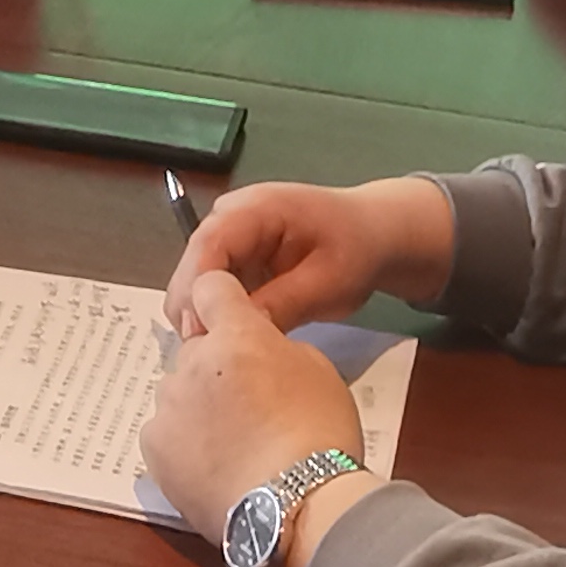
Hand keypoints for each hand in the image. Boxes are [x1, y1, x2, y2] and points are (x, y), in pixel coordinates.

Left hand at [141, 271, 382, 566]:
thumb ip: (276, 348)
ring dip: (198, 407)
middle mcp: (193, 360)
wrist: (297, 508)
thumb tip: (256, 352)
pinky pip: (165, 433)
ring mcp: (168, 405)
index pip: (211, 287)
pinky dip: (182, 444)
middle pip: (196, 349)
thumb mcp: (318, 371)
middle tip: (249, 406)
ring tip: (233, 447)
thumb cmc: (320, 436)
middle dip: (217, 367)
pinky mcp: (154, 448)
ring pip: (179, 393)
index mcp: (236, 334)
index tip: (235, 324)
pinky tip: (212, 468)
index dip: (223, 302)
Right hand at [163, 175, 458, 337]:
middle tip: (207, 358)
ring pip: (195, 279)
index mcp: (256, 208)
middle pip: (192, 262)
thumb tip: (237, 334)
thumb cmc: (356, 251)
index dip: (197, 288)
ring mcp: (229, 236)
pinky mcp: (233, 257)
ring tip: (221, 354)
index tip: (201, 334)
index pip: (209, 243)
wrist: (372, 234)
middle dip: (194, 308)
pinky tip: (232, 340)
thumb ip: (282, 303)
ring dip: (203, 314)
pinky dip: (217, 313)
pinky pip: (212, 288)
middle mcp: (231, 216)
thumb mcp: (329, 282)